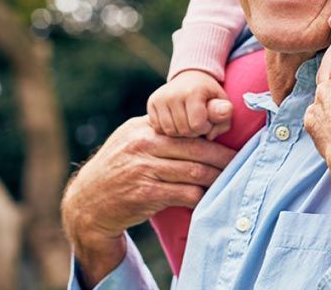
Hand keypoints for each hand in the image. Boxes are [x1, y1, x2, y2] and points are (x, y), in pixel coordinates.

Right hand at [62, 117, 234, 281]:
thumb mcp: (128, 142)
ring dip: (218, 179)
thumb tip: (191, 126)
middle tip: (243, 163)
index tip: (230, 142)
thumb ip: (155, 133)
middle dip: (224, 158)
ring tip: (232, 182)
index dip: (212, 135)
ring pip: (194, 172)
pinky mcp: (145, 194)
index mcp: (142, 129)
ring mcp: (143, 169)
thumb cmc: (114, 172)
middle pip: (196, 148)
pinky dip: (202, 197)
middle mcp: (143, 145)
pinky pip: (185, 194)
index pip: (186, 128)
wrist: (87, 203)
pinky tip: (210, 199)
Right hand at [147, 71, 232, 138]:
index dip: (205, 128)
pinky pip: (158, 128)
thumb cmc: (209, 95)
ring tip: (188, 122)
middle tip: (198, 122)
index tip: (208, 120)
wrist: (191, 77)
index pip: (197, 125)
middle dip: (194, 131)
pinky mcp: (151, 102)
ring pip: (170, 132)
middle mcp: (172, 93)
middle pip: (183, 130)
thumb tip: (211, 135)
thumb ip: (224, 116)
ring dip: (181, 133)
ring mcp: (159, 98)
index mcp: (193, 92)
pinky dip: (169, 129)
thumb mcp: (222, 102)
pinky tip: (176, 121)